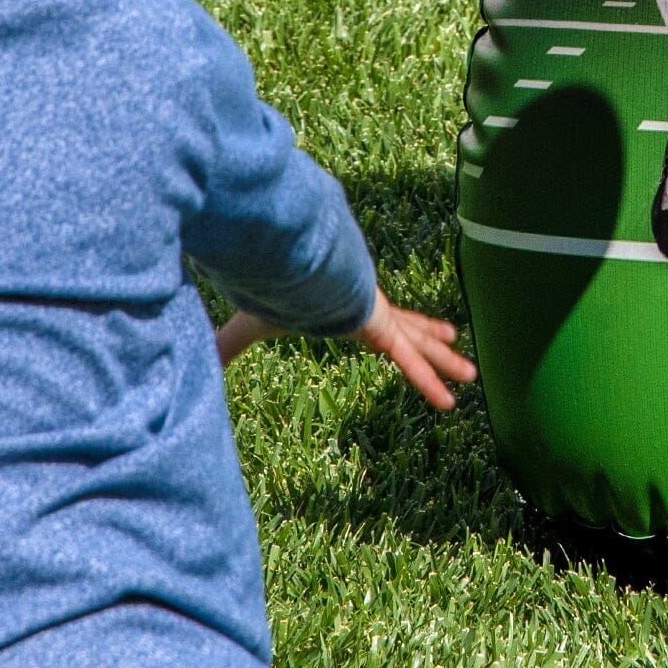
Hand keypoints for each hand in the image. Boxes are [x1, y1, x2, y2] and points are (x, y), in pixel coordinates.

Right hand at [214, 298, 476, 409]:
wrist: (284, 265)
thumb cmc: (269, 290)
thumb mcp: (250, 325)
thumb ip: (229, 346)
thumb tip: (196, 365)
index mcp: (346, 309)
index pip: (377, 321)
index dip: (396, 324)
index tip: (406, 328)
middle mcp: (370, 311)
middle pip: (407, 329)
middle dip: (431, 338)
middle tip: (453, 342)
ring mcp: (379, 318)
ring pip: (419, 344)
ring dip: (444, 360)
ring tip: (471, 374)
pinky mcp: (379, 327)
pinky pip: (409, 361)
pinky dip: (428, 383)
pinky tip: (450, 402)